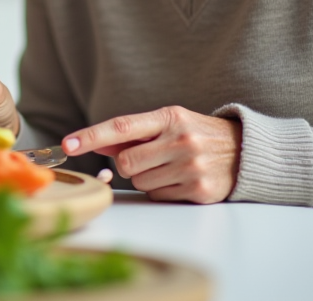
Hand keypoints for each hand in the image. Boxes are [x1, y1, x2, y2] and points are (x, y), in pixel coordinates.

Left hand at [63, 106, 240, 203]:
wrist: (243, 150)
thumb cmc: (197, 133)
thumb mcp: (169, 122)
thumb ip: (134, 133)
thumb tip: (97, 144)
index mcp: (169, 117)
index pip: (122, 127)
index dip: (92, 136)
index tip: (68, 144)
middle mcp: (181, 140)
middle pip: (126, 163)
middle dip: (130, 165)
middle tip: (151, 158)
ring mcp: (191, 166)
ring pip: (141, 182)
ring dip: (148, 178)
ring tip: (170, 166)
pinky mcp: (199, 190)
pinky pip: (158, 196)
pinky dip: (163, 190)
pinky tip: (181, 179)